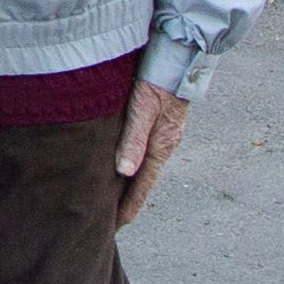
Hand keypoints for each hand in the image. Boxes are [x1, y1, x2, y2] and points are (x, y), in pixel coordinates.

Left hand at [112, 82, 189, 222]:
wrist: (177, 56)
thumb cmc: (156, 81)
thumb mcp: (142, 109)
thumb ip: (133, 140)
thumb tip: (123, 173)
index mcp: (161, 146)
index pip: (143, 186)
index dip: (129, 207)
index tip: (116, 227)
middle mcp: (163, 144)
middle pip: (142, 180)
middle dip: (126, 200)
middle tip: (107, 219)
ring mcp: (162, 134)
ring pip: (141, 166)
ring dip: (127, 184)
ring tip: (109, 198)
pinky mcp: (157, 123)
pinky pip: (142, 151)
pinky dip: (131, 165)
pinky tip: (120, 167)